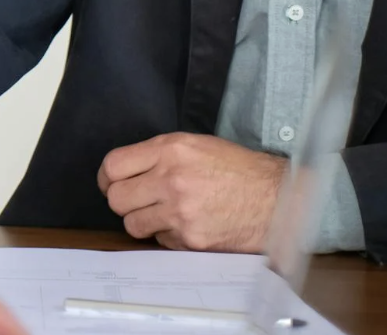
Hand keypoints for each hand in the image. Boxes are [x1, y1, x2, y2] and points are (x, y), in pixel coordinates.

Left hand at [98, 133, 287, 251]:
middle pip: (117, 199)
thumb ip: (159, 155)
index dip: (108, 178)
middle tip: (137, 201)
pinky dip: (168, 235)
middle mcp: (171, 180)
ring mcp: (180, 213)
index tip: (111, 183)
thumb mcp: (197, 145)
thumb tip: (127, 172)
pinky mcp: (191, 240)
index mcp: (171, 150)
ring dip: (143, 221)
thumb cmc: (239, 169)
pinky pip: (160, 240)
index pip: (114, 165)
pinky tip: (187, 225)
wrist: (278, 198)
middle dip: (123, 201)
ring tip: (163, 214)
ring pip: (133, 224)